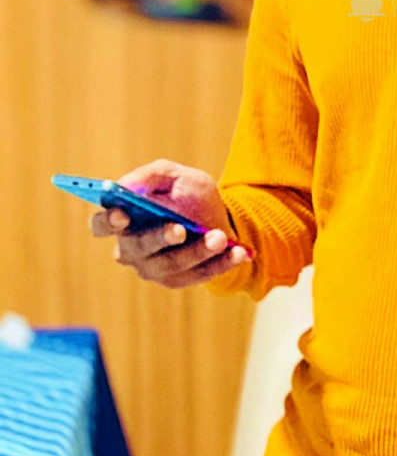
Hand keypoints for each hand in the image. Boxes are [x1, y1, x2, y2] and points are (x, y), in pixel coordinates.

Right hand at [90, 157, 248, 288]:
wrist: (221, 216)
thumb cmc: (189, 196)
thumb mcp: (176, 176)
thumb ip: (152, 175)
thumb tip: (127, 184)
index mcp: (123, 220)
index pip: (101, 225)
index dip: (107, 222)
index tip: (123, 215)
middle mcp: (132, 249)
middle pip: (136, 248)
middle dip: (159, 238)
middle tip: (180, 229)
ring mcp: (154, 268)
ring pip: (171, 265)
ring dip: (197, 251)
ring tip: (220, 237)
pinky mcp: (179, 280)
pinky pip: (198, 275)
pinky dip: (220, 263)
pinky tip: (237, 252)